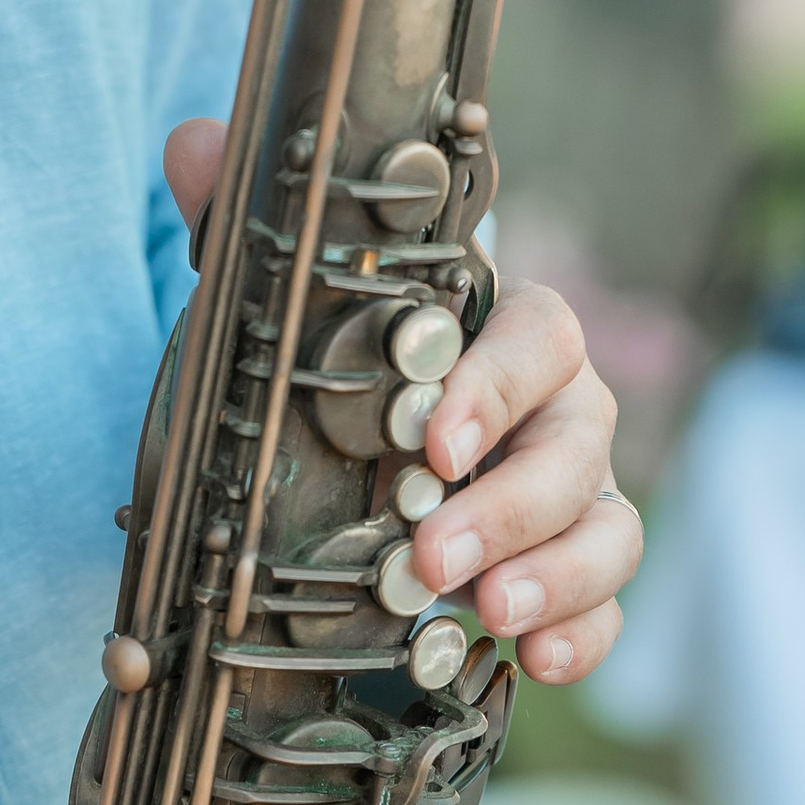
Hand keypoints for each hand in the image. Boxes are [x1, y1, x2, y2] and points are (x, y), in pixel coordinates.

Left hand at [163, 119, 639, 683]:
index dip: (496, 385)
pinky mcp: (577, 578)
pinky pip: (608, 606)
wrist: (372, 465)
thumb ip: (253, 230)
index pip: (541, 335)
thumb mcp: (295, 315)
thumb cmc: (352, 386)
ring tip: (489, 614)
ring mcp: (579, 498)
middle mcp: (561, 413)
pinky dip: (584, 634)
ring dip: (555, 575)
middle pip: (578, 442)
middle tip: (433, 555)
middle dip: (509, 505)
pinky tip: (536, 660)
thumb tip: (196, 144)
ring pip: (608, 528)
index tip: (434, 439)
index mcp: (506, 338)